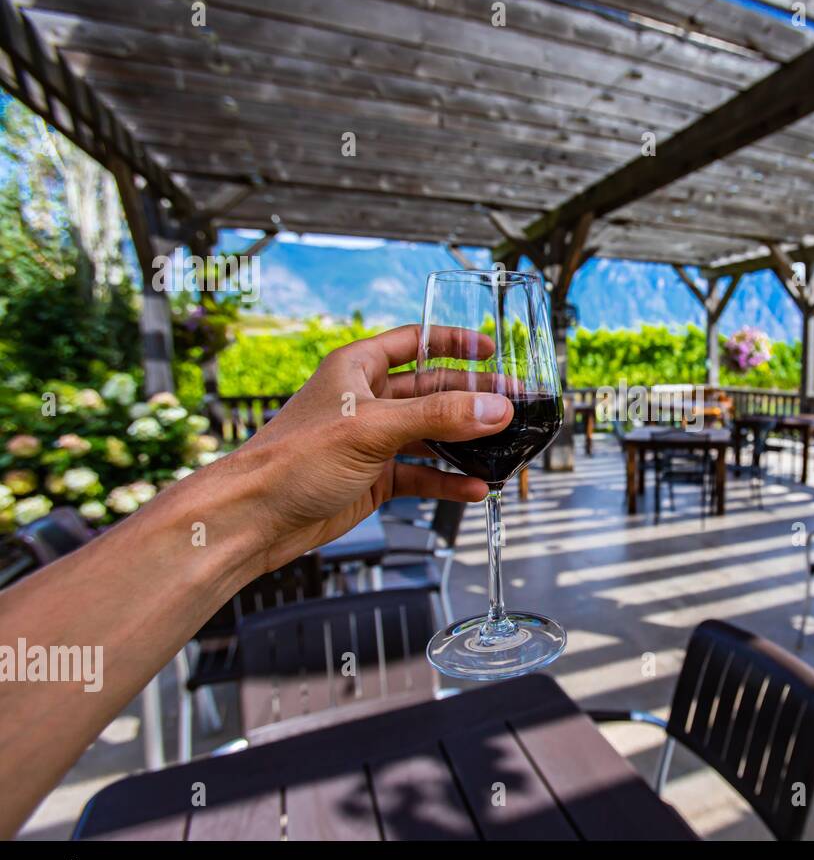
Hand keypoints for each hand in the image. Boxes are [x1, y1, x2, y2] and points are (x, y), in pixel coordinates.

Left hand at [224, 323, 512, 572]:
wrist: (256, 518)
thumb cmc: (292, 460)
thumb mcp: (372, 429)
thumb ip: (439, 417)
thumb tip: (494, 408)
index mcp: (357, 369)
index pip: (414, 341)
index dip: (452, 341)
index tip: (489, 347)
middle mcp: (367, 401)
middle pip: (432, 391)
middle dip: (473, 399)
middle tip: (511, 404)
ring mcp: (372, 441)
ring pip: (431, 435)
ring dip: (466, 443)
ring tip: (503, 447)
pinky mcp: (375, 479)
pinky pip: (422, 474)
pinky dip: (449, 481)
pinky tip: (475, 487)